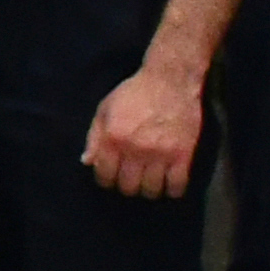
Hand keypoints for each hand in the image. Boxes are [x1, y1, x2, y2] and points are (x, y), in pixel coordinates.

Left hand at [83, 56, 205, 197]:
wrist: (170, 80)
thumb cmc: (134, 92)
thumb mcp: (106, 108)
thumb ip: (94, 137)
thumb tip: (87, 162)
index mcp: (113, 137)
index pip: (104, 174)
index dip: (105, 179)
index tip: (111, 177)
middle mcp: (134, 149)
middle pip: (128, 187)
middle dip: (126, 186)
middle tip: (131, 179)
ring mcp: (160, 154)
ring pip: (151, 190)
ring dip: (148, 190)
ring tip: (149, 182)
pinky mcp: (183, 155)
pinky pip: (177, 186)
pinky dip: (172, 190)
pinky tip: (169, 184)